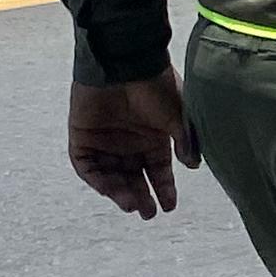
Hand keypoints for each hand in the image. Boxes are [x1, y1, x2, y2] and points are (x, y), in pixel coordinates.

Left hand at [68, 70, 197, 216]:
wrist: (124, 62)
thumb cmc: (156, 85)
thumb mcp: (179, 115)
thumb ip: (185, 141)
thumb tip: (193, 165)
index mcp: (153, 137)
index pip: (158, 171)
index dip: (164, 189)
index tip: (170, 207)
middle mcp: (130, 142)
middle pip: (134, 178)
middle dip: (141, 197)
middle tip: (147, 213)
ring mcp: (105, 141)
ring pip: (111, 176)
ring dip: (120, 192)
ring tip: (131, 204)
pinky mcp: (82, 137)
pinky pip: (87, 167)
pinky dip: (98, 180)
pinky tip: (111, 190)